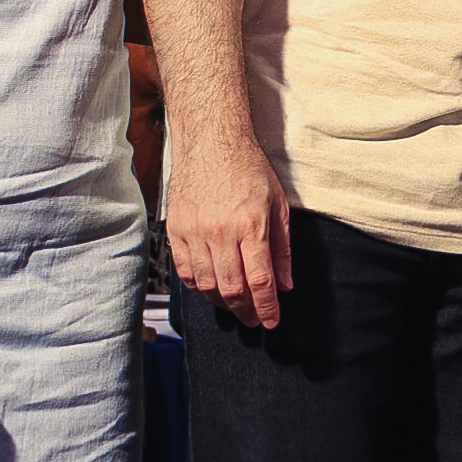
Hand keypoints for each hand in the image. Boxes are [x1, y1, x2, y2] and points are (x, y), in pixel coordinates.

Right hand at [165, 130, 291, 327]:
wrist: (211, 140)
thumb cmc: (248, 168)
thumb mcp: (278, 205)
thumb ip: (282, 248)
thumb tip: (285, 284)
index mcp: (250, 225)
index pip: (259, 280)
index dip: (267, 307)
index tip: (272, 321)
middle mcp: (220, 231)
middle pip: (232, 289)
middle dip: (246, 311)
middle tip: (254, 320)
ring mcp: (194, 231)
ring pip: (206, 285)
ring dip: (222, 302)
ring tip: (235, 306)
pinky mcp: (176, 229)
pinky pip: (185, 271)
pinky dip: (199, 286)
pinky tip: (211, 288)